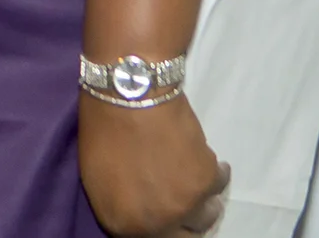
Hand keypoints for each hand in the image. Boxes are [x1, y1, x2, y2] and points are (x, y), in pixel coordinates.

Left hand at [78, 92, 227, 236]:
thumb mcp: (98, 180)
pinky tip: (208, 160)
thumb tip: (140, 213)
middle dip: (186, 223)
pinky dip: (217, 173)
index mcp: (123, 225)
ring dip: (203, 200)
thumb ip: (121, 207)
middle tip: (186, 202)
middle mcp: (156, 225)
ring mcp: (184, 206)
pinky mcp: (207, 182)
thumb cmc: (104, 129)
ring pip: (207, 216)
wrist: (130, 94)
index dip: (164, 227)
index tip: (170, 218)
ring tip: (195, 178)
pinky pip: (220, 185)